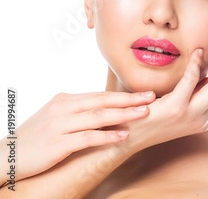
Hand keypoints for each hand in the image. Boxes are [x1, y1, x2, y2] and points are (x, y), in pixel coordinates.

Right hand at [9, 90, 155, 181]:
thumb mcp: (59, 118)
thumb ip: (81, 112)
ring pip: (98, 116)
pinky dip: (107, 136)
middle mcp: (63, 107)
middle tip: (152, 97)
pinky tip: (123, 136)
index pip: (100, 95)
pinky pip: (87, 138)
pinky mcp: (57, 143)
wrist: (8, 155)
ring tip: (144, 113)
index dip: (124, 95)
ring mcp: (59, 124)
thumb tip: (108, 110)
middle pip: (103, 101)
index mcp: (66, 99)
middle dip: (130, 99)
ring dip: (124, 114)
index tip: (145, 93)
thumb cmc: (37, 137)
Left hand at [127, 39, 207, 150]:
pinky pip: (193, 79)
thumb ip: (192, 92)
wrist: (126, 137)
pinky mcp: (176, 108)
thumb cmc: (146, 116)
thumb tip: (205, 70)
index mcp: (204, 118)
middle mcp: (202, 119)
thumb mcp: (176, 104)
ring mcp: (191, 116)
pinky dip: (197, 63)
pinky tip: (196, 51)